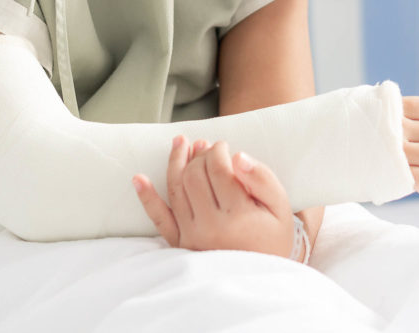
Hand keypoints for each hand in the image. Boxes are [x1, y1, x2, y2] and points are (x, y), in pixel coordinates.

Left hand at [133, 135, 294, 256]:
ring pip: (176, 189)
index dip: (218, 150)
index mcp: (238, 217)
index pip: (218, 169)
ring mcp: (193, 237)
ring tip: (182, 143)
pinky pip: (160, 220)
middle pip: (195, 176)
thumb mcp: (279, 206)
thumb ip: (262, 178)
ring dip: (176, 162)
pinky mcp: (181, 244)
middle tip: (209, 148)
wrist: (265, 274)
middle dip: (200, 155)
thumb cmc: (273, 234)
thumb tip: (237, 156)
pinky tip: (138, 178)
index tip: (224, 146)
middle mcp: (212, 228)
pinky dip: (148, 199)